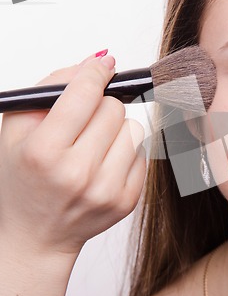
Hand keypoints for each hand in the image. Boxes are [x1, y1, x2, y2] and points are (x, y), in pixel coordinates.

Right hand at [0, 52, 145, 256]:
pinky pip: (142, 154)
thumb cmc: (24, 178)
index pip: (83, 95)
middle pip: (114, 109)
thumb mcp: (17, 129)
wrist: (37, 234)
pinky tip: (104, 165)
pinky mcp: (126, 202)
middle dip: (101, 107)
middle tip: (85, 122)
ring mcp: (105, 190)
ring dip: (116, 130)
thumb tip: (97, 61)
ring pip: (134, 129)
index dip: (96, 74)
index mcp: (44, 152)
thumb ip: (53, 87)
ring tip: (94, 146)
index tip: (104, 67)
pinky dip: (126, 153)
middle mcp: (77, 173)